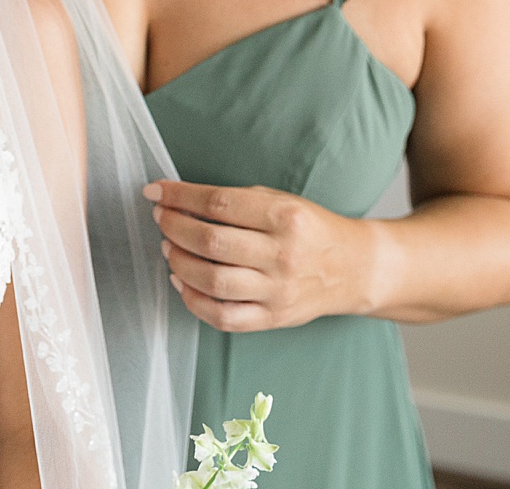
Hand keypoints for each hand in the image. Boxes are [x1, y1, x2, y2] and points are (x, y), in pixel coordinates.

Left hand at [145, 180, 379, 331]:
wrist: (353, 268)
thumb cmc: (309, 229)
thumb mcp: (281, 201)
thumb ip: (235, 202)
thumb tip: (180, 201)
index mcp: (285, 217)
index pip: (219, 204)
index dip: (179, 197)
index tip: (156, 191)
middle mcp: (282, 255)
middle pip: (212, 243)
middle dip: (175, 227)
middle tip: (161, 218)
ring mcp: (278, 291)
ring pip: (213, 282)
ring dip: (180, 262)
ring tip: (169, 247)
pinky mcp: (274, 318)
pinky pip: (224, 317)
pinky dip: (194, 301)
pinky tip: (181, 282)